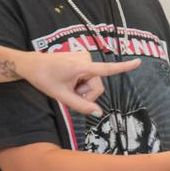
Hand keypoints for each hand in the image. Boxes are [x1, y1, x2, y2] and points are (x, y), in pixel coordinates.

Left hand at [15, 51, 140, 116]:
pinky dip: (80, 82)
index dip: (123, 67)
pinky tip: (67, 79)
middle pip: (97, 86)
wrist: (31, 65)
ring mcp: (84, 57)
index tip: (138, 61)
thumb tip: (98, 113)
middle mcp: (86, 59)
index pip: (106, 68)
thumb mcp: (61, 96)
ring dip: (81, 88)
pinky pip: (88, 76)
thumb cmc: (44, 78)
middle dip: (86, 94)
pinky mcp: (82, 58)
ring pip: (92, 82)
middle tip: (69, 93)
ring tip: (66, 85)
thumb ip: (80, 106)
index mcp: (81, 67)